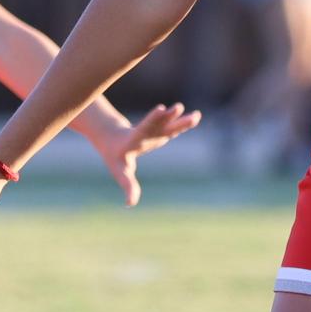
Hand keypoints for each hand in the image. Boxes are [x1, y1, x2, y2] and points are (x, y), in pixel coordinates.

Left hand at [87, 102, 202, 206]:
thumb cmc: (117, 159)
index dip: (153, 118)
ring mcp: (155, 131)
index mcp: (134, 138)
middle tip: (177, 107)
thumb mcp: (121, 173)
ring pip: (169, 124)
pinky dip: (184, 123)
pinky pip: (175, 127)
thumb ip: (128, 186)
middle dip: (166, 116)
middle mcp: (146, 132)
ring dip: (180, 120)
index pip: (144, 128)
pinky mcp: (162, 132)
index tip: (161, 107)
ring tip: (194, 115)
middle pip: (158, 123)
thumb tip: (129, 204)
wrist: (114, 139)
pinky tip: (196, 116)